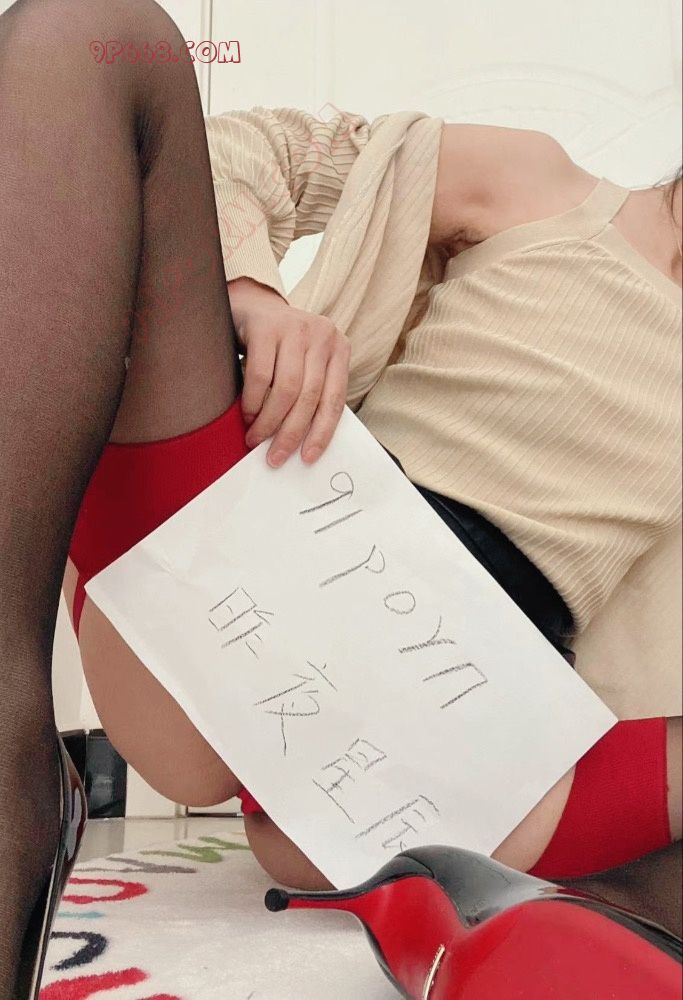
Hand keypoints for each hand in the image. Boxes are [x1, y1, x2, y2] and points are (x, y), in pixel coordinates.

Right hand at [229, 277, 350, 467]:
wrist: (251, 307)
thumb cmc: (280, 346)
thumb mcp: (305, 364)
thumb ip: (312, 393)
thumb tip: (304, 443)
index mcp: (338, 348)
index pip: (335, 399)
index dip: (322, 432)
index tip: (307, 458)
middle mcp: (322, 335)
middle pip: (310, 397)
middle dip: (291, 433)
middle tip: (275, 456)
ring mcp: (294, 327)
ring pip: (287, 389)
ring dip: (269, 422)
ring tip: (256, 439)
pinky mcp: (266, 326)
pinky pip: (261, 376)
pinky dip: (253, 402)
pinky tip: (248, 415)